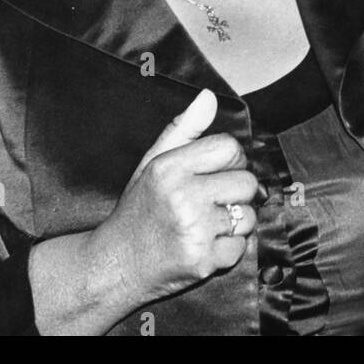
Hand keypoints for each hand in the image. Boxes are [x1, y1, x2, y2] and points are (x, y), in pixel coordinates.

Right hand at [91, 89, 258, 306]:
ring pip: (248, 215)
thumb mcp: (152, 164)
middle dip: (233, 193)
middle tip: (208, 203)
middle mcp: (183, 197)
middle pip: (247, 182)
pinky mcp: (203, 261)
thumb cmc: (139, 211)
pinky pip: (241, 247)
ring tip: (204, 226)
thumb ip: (183, 129)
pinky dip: (228, 249)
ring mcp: (194, 231)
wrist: (115, 266)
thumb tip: (209, 97)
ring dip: (233, 223)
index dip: (228, 160)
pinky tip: (203, 246)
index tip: (213, 174)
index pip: (230, 147)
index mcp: (170, 168)